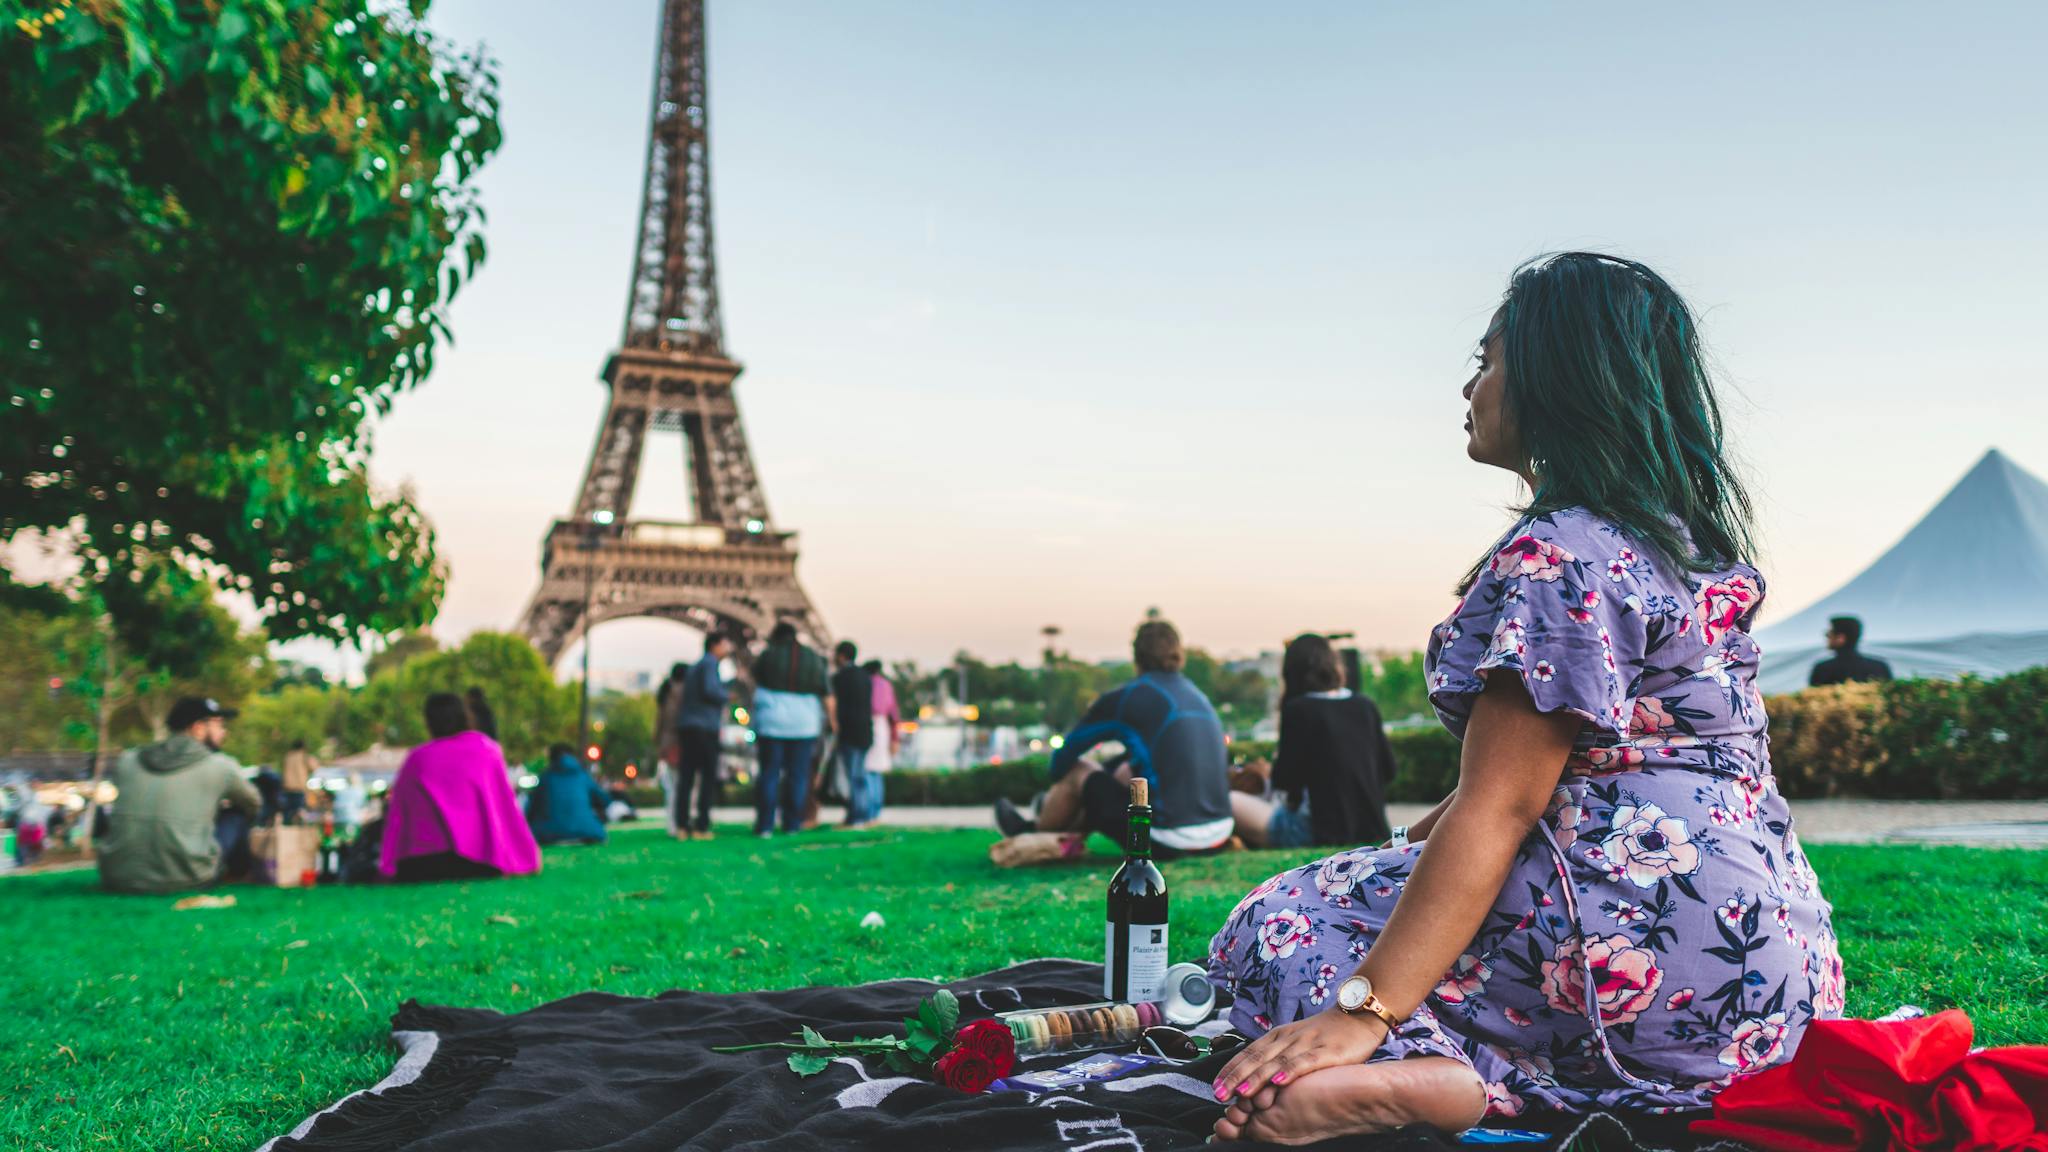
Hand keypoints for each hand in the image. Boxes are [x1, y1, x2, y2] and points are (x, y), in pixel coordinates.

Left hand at [1211, 1007, 1386, 1104]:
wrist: (1359, 1014)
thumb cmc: (1326, 1034)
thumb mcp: (1296, 1041)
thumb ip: (1277, 1056)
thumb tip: (1253, 1077)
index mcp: (1279, 1036)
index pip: (1248, 1053)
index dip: (1230, 1070)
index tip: (1214, 1087)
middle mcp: (1288, 1038)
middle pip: (1257, 1058)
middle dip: (1235, 1077)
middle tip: (1218, 1095)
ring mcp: (1307, 1044)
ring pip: (1276, 1061)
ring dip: (1256, 1077)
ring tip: (1240, 1093)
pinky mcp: (1327, 1051)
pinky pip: (1305, 1062)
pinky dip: (1290, 1071)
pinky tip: (1278, 1081)